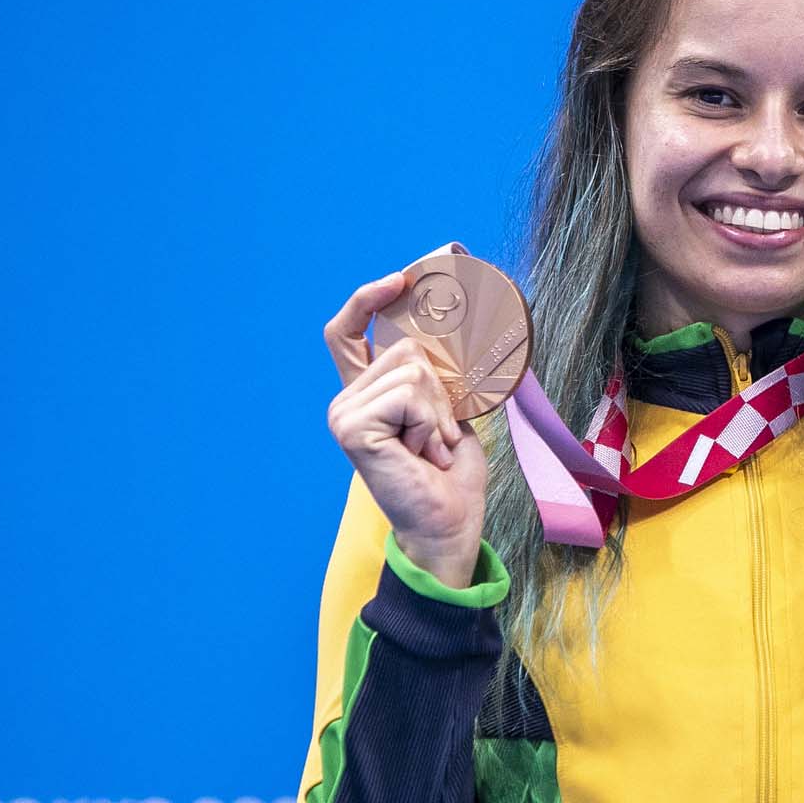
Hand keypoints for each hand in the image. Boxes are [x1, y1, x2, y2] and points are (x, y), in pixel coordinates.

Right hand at [325, 271, 489, 587]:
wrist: (448, 522)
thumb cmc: (450, 474)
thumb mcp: (449, 411)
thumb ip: (437, 374)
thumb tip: (458, 331)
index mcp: (366, 394)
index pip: (348, 332)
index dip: (368, 300)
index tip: (399, 280)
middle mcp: (348, 400)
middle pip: (405, 347)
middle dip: (440, 390)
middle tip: (437, 435)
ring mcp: (345, 413)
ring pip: (412, 367)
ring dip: (438, 411)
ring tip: (430, 447)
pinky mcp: (352, 426)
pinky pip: (409, 393)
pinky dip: (429, 422)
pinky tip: (421, 453)